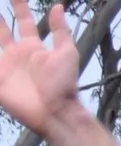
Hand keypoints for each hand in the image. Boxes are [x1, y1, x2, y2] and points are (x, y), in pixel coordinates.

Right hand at [0, 1, 79, 136]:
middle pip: (3, 30)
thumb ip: (61, 31)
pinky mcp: (0, 82)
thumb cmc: (63, 85)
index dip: (19, 5)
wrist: (57, 113)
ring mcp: (7, 68)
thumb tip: (58, 6)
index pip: (23, 20)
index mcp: (33, 47)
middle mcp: (18, 55)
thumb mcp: (67, 54)